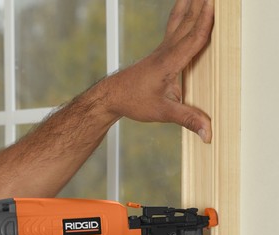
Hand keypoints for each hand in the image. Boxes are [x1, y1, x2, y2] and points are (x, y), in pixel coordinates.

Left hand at [102, 0, 214, 141]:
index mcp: (169, 63)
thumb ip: (187, 119)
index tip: (214, 6)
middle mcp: (166, 52)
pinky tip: (186, 4)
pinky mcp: (161, 50)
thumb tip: (207, 132)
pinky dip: (183, 12)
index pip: (192, 39)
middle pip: (188, 23)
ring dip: (191, 5)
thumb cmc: (133, 101)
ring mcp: (163, 49)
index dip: (204, 23)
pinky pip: (175, 26)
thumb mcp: (162, 112)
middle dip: (201, 6)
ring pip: (180, 21)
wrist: (112, 96)